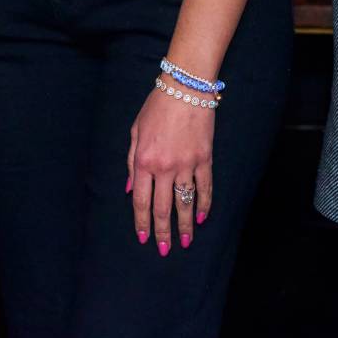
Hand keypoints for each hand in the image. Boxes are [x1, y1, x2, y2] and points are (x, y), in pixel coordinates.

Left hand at [125, 85, 212, 254]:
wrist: (185, 88)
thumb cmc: (156, 107)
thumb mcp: (135, 132)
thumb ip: (132, 162)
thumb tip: (132, 190)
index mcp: (144, 161)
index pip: (142, 201)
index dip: (142, 222)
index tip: (143, 238)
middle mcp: (164, 167)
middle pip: (163, 208)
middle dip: (163, 232)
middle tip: (164, 250)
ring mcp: (186, 164)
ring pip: (185, 203)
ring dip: (185, 225)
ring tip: (186, 242)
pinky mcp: (204, 159)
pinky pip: (205, 187)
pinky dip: (204, 204)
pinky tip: (202, 217)